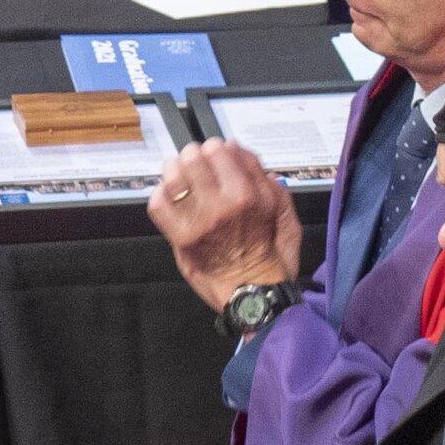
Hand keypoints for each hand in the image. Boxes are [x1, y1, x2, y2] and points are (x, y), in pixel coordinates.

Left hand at [147, 139, 297, 313]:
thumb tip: (249, 159)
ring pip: (173, 175)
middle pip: (194, 157)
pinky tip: (170, 198)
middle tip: (197, 163)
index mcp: (249, 198)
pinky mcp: (180, 236)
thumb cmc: (270, 262)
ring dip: (175, 171)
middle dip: (195, 156)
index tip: (218, 154)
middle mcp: (221, 205)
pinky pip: (158, 203)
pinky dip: (160, 195)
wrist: (253, 296)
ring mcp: (197, 221)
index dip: (219, 149)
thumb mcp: (287, 222)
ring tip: (181, 177)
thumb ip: (274, 188)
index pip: (223, 150)